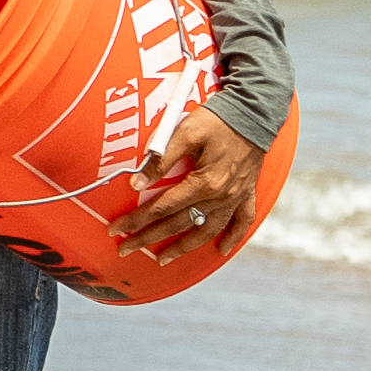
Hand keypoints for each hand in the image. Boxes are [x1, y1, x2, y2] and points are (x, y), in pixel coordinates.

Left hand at [124, 101, 262, 261]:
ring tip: (163, 259)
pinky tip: (221, 250)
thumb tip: (136, 184)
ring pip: (208, 230)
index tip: (115, 230)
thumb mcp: (184, 133)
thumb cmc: (217, 119)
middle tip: (125, 249)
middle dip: (150, 239)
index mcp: (204, 183)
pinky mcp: (248, 192)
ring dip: (185, 247)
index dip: (136, 220)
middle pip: (180, 224)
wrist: (255, 110)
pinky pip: (242, 221)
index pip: (162, 208)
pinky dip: (233, 238)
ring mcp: (236, 197)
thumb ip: (161, 160)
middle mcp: (221, 196)